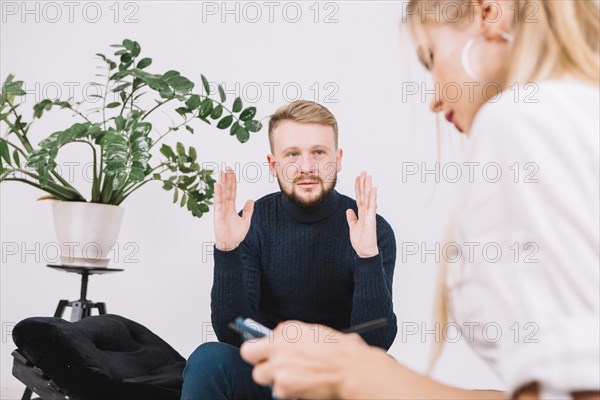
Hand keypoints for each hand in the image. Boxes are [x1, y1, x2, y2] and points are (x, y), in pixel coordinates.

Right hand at [213, 166, 253, 250]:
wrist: (231, 245)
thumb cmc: (236, 235)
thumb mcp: (246, 221)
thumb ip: (248, 210)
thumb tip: (251, 199)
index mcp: (231, 207)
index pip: (232, 191)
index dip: (232, 182)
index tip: (232, 172)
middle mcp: (225, 206)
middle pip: (226, 190)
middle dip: (227, 179)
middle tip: (227, 167)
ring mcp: (220, 209)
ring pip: (221, 193)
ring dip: (221, 182)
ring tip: (221, 172)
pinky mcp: (217, 214)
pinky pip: (218, 201)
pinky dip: (217, 193)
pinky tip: (217, 184)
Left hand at [240, 321, 371, 399]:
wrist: (351, 369)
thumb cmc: (341, 351)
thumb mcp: (315, 332)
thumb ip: (293, 335)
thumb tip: (279, 335)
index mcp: (287, 329)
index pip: (260, 336)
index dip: (263, 348)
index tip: (268, 352)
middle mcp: (279, 344)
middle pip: (248, 353)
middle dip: (258, 361)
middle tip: (271, 366)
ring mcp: (279, 365)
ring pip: (259, 375)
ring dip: (272, 378)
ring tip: (291, 378)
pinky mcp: (284, 385)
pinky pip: (276, 391)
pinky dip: (287, 391)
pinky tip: (301, 386)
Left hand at [346, 171, 378, 257]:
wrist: (365, 252)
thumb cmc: (360, 241)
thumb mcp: (353, 227)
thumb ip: (351, 218)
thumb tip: (349, 210)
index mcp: (362, 213)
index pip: (359, 197)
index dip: (358, 187)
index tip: (357, 177)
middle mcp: (366, 212)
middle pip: (364, 195)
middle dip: (363, 183)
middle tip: (364, 171)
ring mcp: (369, 215)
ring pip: (368, 198)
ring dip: (368, 186)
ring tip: (368, 176)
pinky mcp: (371, 220)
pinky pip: (372, 206)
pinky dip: (372, 197)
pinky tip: (373, 189)